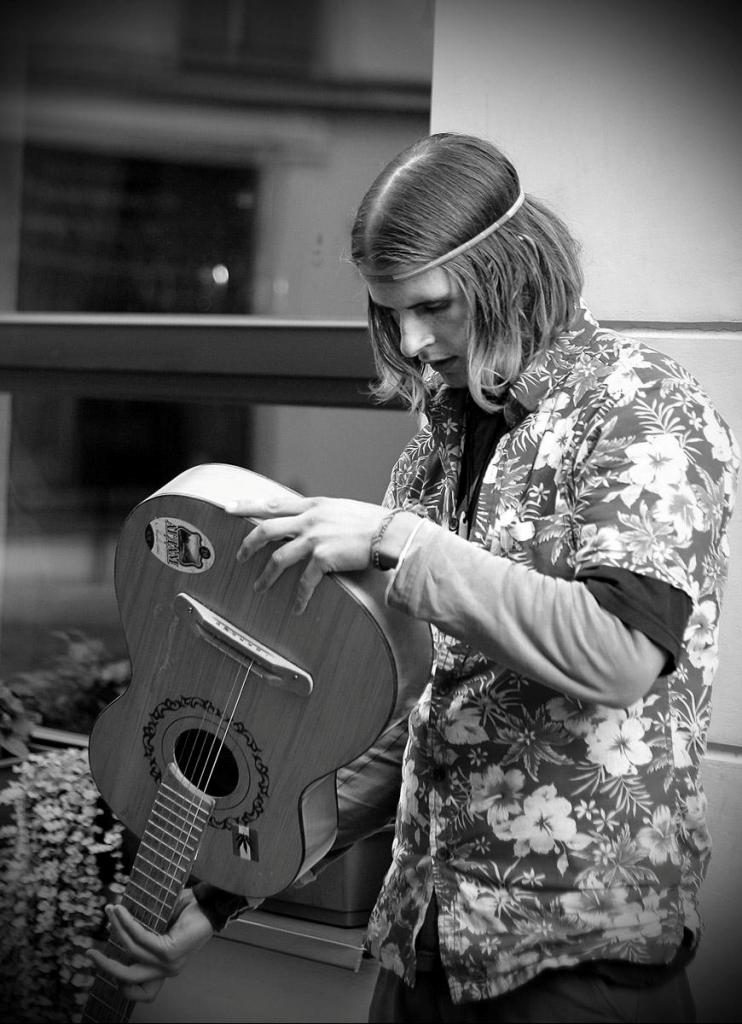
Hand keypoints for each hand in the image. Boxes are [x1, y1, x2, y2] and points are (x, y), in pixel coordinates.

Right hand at [87, 889, 213, 1003]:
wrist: (211, 904)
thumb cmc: (191, 912)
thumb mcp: (166, 927)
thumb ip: (147, 933)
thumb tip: (121, 925)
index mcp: (166, 968)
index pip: (144, 992)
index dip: (124, 987)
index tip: (107, 969)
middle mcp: (166, 970)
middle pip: (127, 977)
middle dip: (105, 966)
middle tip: (90, 954)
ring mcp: (167, 963)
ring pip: (130, 951)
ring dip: (116, 929)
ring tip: (110, 911)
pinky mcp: (168, 951)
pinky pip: (140, 938)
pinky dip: (127, 924)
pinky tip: (121, 911)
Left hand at [225, 493, 385, 613]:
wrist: (392, 534)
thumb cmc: (373, 523)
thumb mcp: (342, 510)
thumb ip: (322, 515)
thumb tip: (310, 523)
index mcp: (313, 505)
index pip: (273, 503)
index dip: (248, 506)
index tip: (228, 508)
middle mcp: (310, 519)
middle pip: (266, 529)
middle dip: (248, 544)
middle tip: (238, 557)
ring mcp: (315, 538)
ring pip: (277, 557)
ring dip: (265, 575)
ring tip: (258, 587)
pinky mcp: (323, 557)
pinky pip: (304, 581)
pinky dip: (299, 596)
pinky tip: (297, 607)